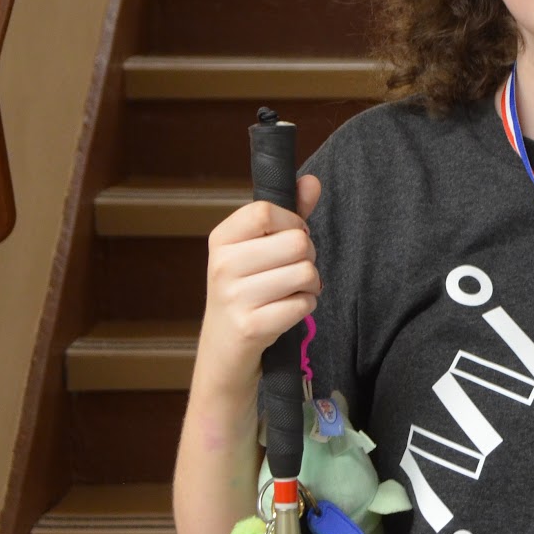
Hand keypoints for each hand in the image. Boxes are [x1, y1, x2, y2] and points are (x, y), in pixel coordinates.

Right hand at [198, 175, 322, 381]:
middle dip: (308, 257)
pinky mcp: (251, 326)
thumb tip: (312, 182)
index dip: (292, 222)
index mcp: (221, 239)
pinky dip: (305, 307)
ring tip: (291, 292)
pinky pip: (304, 304)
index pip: (266, 210)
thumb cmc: (247, 292)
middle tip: (292, 272)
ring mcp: (234, 297)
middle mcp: (222, 265)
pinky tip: (287, 311)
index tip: (289, 238)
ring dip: (310, 285)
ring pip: (306, 273)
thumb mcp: (259, 250)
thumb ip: (289, 215)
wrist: (225, 351)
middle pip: (297, 241)